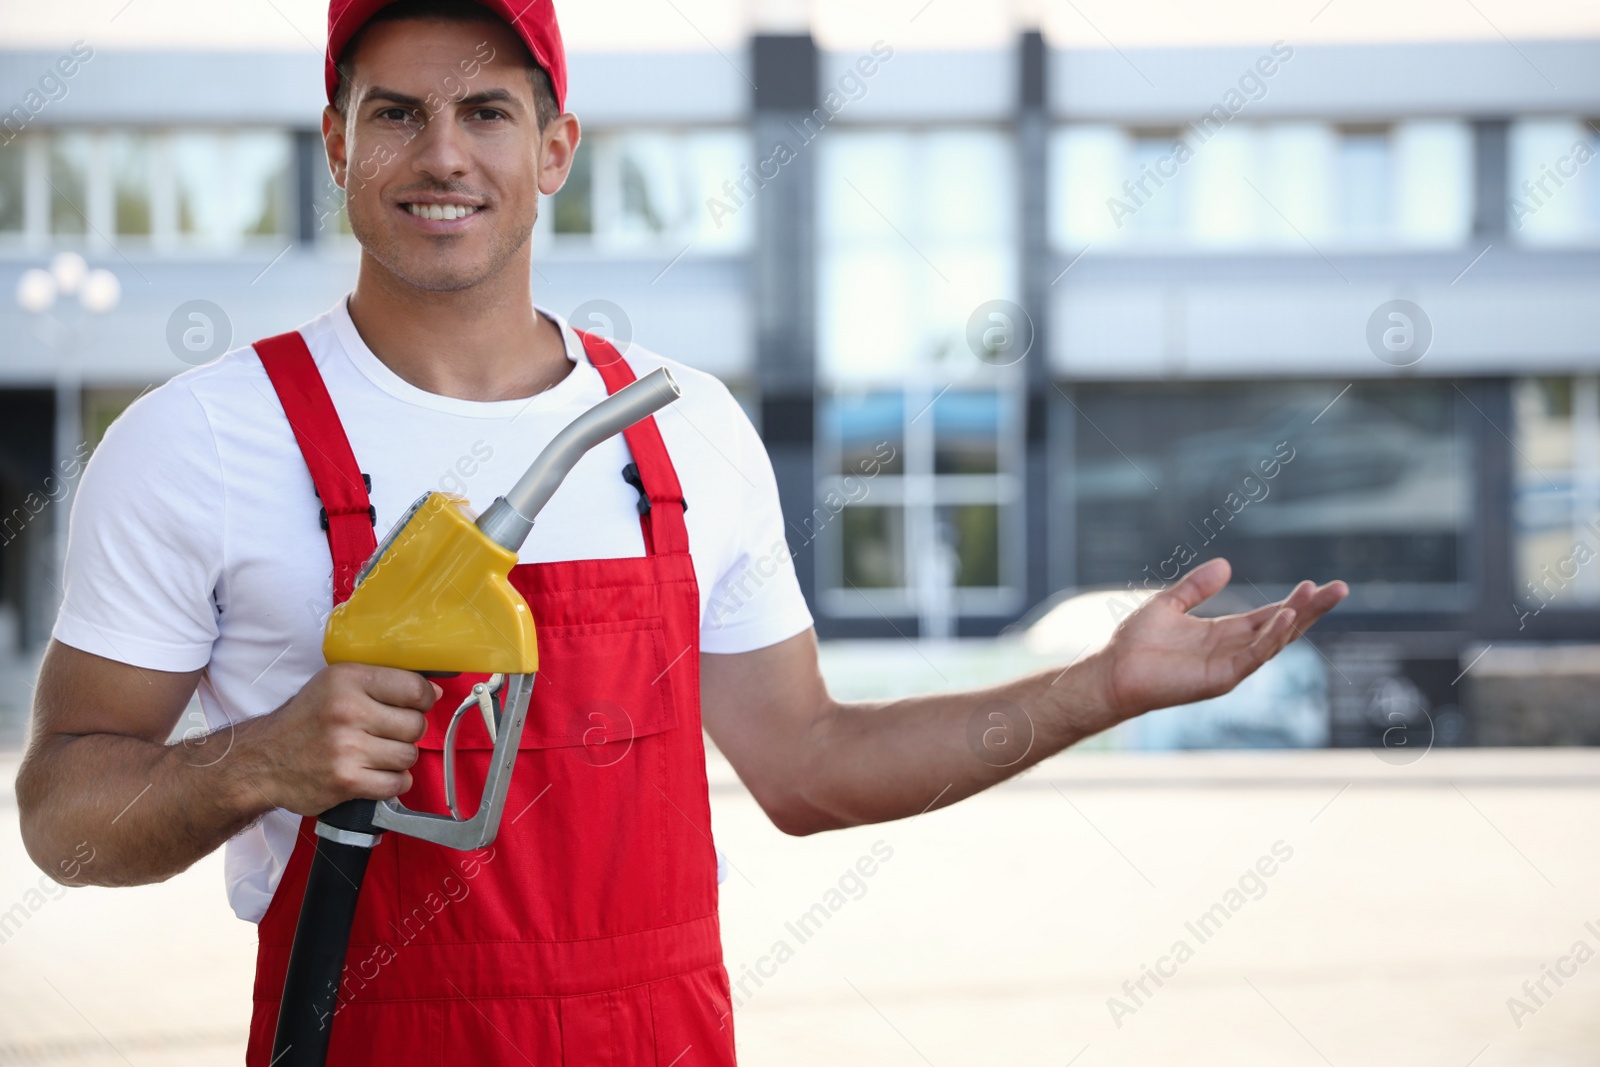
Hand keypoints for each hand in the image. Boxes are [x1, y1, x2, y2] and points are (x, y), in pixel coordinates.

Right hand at [241, 663, 440, 815]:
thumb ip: (384, 683)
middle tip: (387, 733)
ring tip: (376, 753)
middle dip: (408, 732)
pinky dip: (392, 782)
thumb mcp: (337, 685)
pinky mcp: (346, 782)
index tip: (417, 705)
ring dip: (399, 758)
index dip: (424, 699)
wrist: (263, 761)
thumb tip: (435, 692)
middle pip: (416, 725)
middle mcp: (347, 712)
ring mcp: (346, 749)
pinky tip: (374, 773)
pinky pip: (396, 784)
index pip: (414, 688)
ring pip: (409, 756)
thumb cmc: (307, 720)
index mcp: (347, 680)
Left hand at [1085, 558, 1346, 722]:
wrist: (1112, 671)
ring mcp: (1229, 666)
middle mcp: (1232, 650)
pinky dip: (1270, 638)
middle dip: (1311, 610)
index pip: (1269, 616)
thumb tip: (1226, 564)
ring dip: (1296, 618)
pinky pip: (1253, 657)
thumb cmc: (1134, 643)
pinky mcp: (1220, 679)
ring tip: (1317, 594)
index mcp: (1223, 633)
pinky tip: (1283, 616)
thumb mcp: (1169, 603)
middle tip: (1341, 588)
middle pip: (1282, 627)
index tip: (1319, 584)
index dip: (1295, 602)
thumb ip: (1197, 587)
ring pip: (1274, 641)